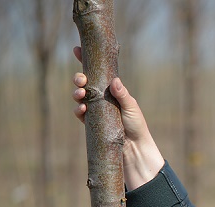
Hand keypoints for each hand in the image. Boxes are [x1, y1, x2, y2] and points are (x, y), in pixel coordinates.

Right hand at [72, 46, 163, 189]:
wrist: (134, 149)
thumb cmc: (136, 126)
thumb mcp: (132, 107)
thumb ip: (122, 94)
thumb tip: (114, 80)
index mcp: (112, 91)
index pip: (98, 73)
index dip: (86, 61)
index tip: (77, 50)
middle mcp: (101, 98)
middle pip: (85, 83)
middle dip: (79, 78)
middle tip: (81, 79)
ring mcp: (95, 110)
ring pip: (80, 96)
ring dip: (77, 92)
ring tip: (80, 93)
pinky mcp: (90, 123)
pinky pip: (80, 113)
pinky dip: (79, 109)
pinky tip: (82, 109)